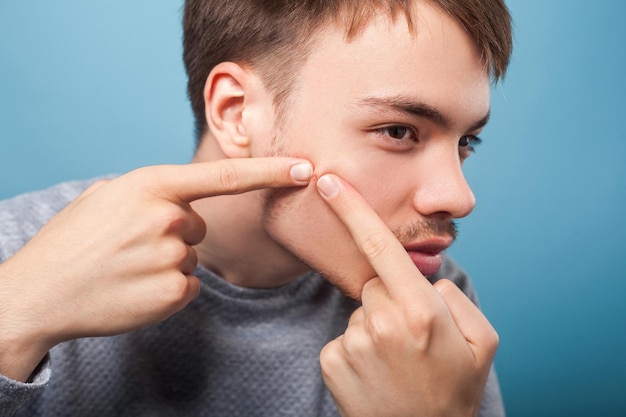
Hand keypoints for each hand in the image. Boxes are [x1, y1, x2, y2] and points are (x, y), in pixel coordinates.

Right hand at [0, 158, 312, 381]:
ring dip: (167, 262)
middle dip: (174, 233)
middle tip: (131, 245)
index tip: (305, 167)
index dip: (270, 170)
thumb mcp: (106, 196)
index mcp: (151, 185)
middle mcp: (168, 218)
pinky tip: (135, 288)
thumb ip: (153, 191)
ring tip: (126, 267)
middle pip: (199, 225)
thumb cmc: (72, 240)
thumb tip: (186, 202)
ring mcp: (173, 257)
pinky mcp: (175, 293)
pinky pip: (189, 285)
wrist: (39, 293)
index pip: (225, 176)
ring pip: (192, 258)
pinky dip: (168, 289)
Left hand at [316, 174, 497, 416]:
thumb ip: (455, 298)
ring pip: (361, 309)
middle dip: (391, 297)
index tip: (329, 182)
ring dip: (376, 324)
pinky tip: (376, 371)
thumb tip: (424, 280)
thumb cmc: (454, 390)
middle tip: (412, 336)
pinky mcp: (332, 360)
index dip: (352, 210)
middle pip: (375, 282)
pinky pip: (344, 336)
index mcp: (420, 310)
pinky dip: (358, 347)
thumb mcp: (481, 342)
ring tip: (396, 359)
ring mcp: (353, 342)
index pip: (380, 247)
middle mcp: (381, 322)